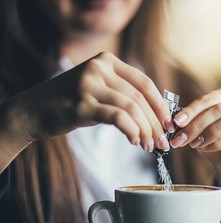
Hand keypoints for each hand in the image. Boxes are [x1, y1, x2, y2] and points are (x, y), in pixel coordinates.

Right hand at [13, 52, 173, 151]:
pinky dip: (132, 131)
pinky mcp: (82, 104)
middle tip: (162, 142)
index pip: (145, 83)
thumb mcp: (98, 89)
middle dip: (155, 124)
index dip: (160, 106)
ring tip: (149, 146)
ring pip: (132, 109)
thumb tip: (156, 116)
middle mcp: (99, 67)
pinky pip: (118, 117)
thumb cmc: (70, 103)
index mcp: (107, 60)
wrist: (33, 111)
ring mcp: (89, 84)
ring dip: (146, 131)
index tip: (168, 124)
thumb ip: (123, 94)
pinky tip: (135, 141)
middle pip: (140, 98)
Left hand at [170, 83, 220, 182]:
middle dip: (196, 124)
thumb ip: (192, 119)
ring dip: (208, 132)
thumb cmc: (215, 142)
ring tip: (194, 144)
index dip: (191, 110)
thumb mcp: (201, 127)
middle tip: (181, 138)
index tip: (176, 122)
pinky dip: (216, 143)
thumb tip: (174, 118)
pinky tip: (204, 149)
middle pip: (219, 109)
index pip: (209, 98)